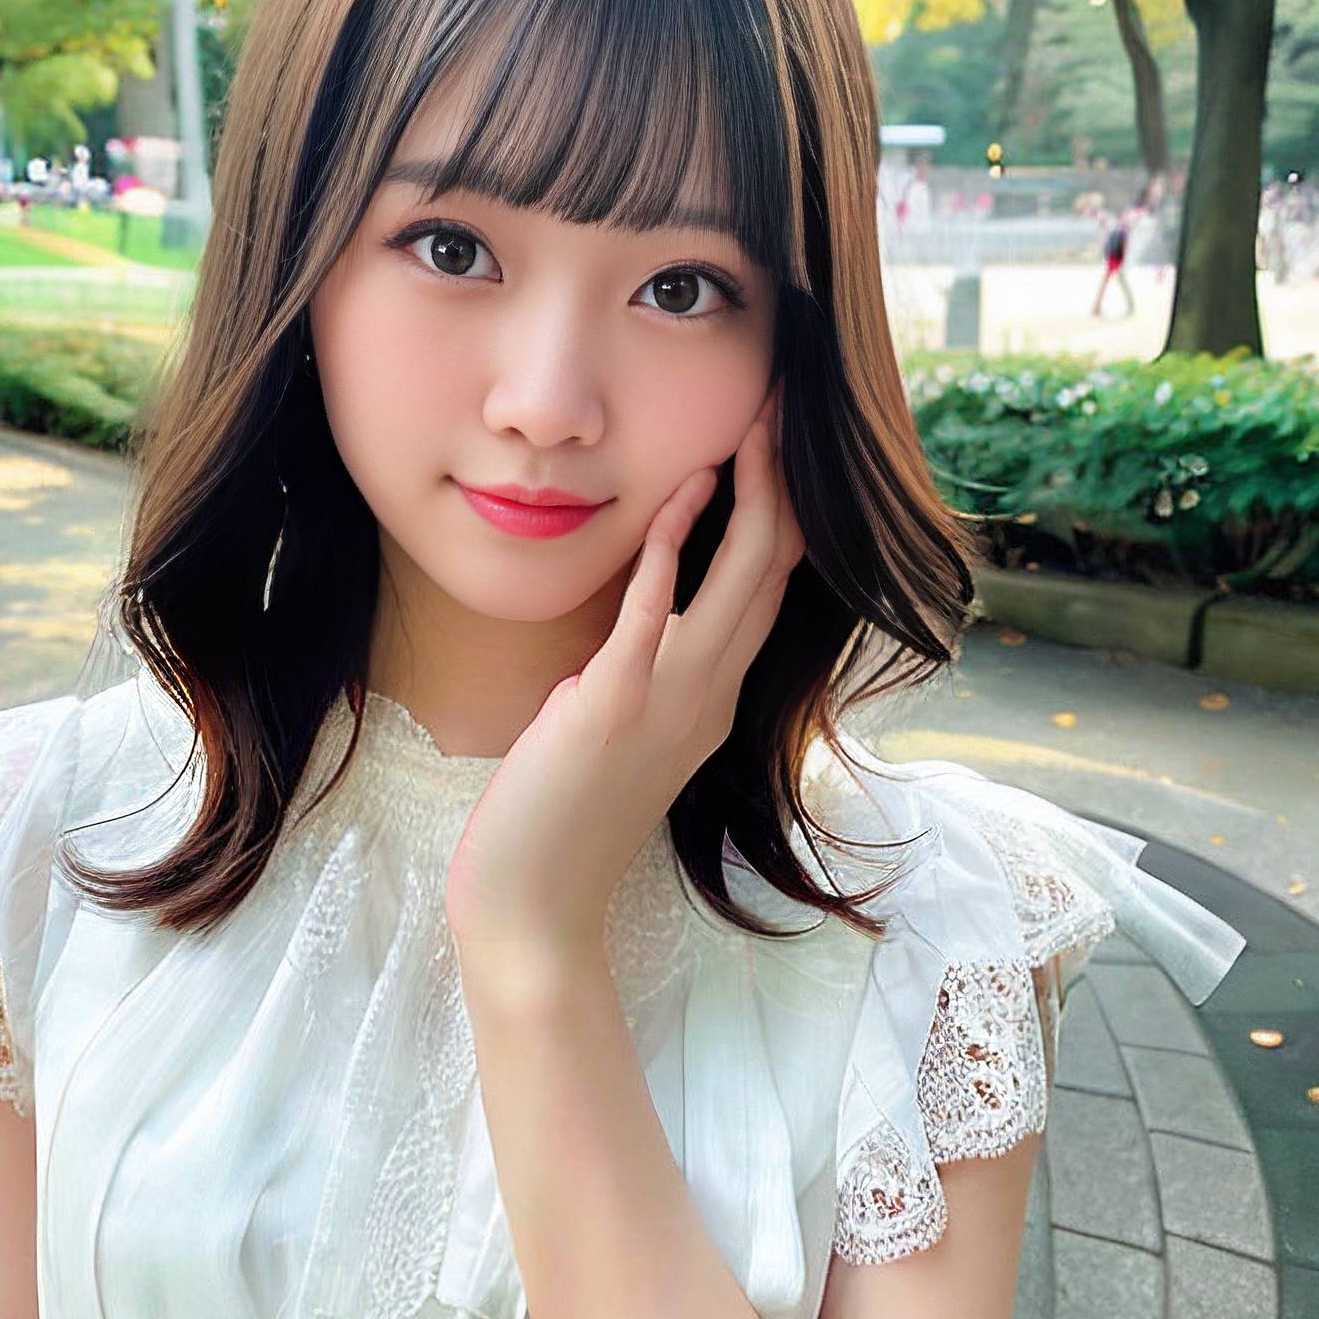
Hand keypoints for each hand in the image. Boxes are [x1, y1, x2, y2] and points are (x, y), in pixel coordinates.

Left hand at [443, 384, 805, 963]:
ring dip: (751, 500)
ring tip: (756, 427)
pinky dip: (672, 550)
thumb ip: (626, 689)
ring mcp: (668, 704)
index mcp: (710, 703)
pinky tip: (681, 494)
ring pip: (740, 585)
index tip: (775, 449)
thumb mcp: (608, 742)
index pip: (767, 592)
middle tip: (785, 409)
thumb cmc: (556, 827)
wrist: (532, 909)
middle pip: (775, 575)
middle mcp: (708, 699)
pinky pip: (654, 614)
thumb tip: (614, 649)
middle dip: (785, 487)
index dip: (781, 516)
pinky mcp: (612, 708)